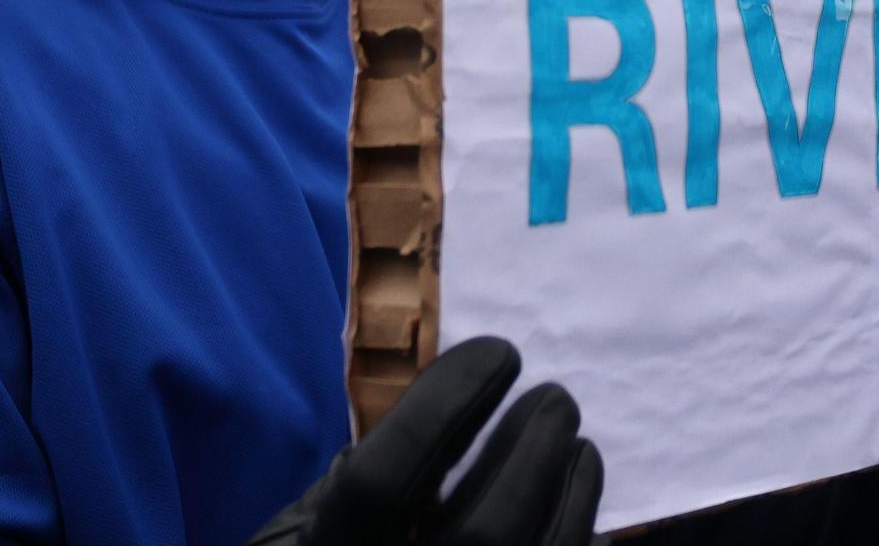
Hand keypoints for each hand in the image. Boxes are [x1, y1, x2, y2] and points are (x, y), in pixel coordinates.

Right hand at [252, 334, 600, 545]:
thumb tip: (447, 404)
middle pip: (486, 534)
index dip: (446, 403)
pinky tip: (579, 500)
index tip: (498, 352)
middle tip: (557, 397)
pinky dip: (578, 538)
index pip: (381, 482)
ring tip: (579, 444)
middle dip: (532, 453)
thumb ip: (354, 478)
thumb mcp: (299, 527)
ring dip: (572, 494)